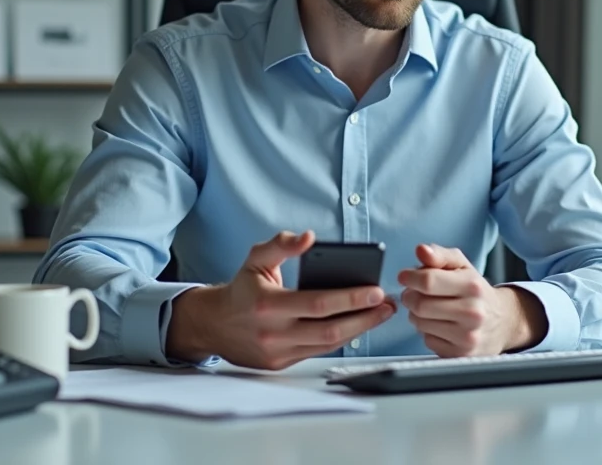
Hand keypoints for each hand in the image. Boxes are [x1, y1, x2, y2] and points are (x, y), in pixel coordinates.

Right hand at [166, 231, 395, 369]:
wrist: (214, 325)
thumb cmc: (242, 288)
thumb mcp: (256, 258)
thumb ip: (282, 244)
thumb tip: (309, 237)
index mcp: (268, 304)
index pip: (319, 304)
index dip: (351, 299)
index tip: (376, 290)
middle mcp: (273, 333)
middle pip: (330, 330)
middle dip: (365, 318)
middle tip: (388, 304)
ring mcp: (278, 353)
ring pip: (328, 345)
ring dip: (359, 330)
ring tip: (381, 314)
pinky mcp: (280, 365)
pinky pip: (318, 352)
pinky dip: (341, 339)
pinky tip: (358, 325)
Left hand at [398, 243, 546, 357]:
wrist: (503, 322)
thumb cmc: (476, 291)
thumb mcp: (462, 266)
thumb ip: (440, 255)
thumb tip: (421, 250)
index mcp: (472, 286)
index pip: (428, 281)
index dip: (409, 277)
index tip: (405, 276)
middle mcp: (472, 313)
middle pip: (420, 304)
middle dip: (410, 296)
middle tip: (413, 293)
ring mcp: (467, 337)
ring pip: (419, 323)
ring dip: (416, 314)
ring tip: (429, 308)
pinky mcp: (460, 354)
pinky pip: (427, 341)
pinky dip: (427, 332)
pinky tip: (439, 325)